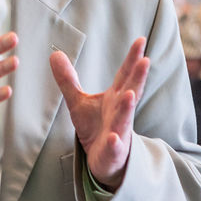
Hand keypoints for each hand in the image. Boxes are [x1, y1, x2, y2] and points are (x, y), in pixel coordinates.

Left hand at [49, 37, 149, 190]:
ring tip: (129, 95)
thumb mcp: (78, 101)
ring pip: (124, 119)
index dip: (132, 58)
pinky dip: (114, 143)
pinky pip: (114, 147)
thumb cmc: (95, 127)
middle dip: (138, 77)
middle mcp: (120, 112)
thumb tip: (55, 54)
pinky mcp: (112, 151)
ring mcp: (119, 131)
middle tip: (145, 61)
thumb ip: (68, 79)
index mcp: (115, 97)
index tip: (141, 40)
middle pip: (131, 91)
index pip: (125, 75)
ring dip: (127, 108)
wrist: (102, 159)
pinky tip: (113, 138)